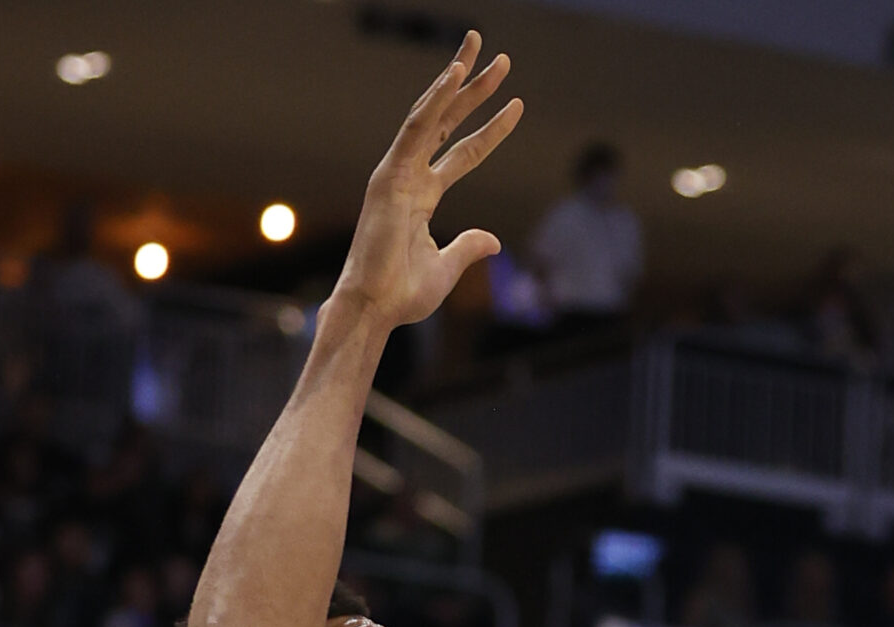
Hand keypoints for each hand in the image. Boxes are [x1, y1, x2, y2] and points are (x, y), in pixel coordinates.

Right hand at [329, 32, 523, 329]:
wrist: (375, 308)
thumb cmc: (403, 293)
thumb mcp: (448, 267)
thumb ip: (469, 247)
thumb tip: (494, 241)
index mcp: (423, 195)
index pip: (465, 152)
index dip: (491, 129)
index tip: (517, 106)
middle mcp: (410, 176)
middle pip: (448, 122)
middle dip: (474, 89)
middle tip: (499, 57)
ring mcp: (398, 173)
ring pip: (432, 115)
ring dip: (457, 82)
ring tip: (479, 52)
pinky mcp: (388, 176)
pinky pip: (415, 129)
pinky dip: (434, 101)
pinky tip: (454, 75)